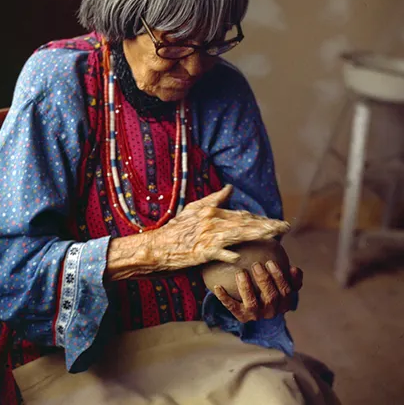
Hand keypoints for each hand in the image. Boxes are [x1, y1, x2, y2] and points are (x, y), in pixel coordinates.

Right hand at [151, 185, 289, 270]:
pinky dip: (229, 253)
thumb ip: (214, 199)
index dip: (260, 219)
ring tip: (276, 235)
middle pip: (245, 223)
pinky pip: (219, 252)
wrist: (158, 246)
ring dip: (259, 234)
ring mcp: (208, 237)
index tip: (275, 223)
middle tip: (285, 227)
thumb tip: (230, 188)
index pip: (241, 214)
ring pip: (239, 234)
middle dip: (267, 224)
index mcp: (212, 212)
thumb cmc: (176, 229)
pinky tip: (241, 255)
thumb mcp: (194, 209)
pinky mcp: (202, 252)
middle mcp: (212, 222)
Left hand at [214, 261, 302, 321]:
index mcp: (284, 303)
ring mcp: (256, 315)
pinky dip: (224, 298)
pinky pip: (232, 307)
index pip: (286, 292)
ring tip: (241, 273)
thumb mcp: (280, 278)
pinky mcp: (241, 316)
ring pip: (252, 304)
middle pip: (271, 298)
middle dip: (264, 281)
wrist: (252, 299)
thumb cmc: (269, 283)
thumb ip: (289, 275)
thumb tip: (295, 269)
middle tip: (256, 265)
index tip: (270, 262)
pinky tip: (217, 287)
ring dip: (246, 288)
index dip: (280, 278)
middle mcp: (271, 312)